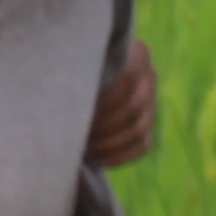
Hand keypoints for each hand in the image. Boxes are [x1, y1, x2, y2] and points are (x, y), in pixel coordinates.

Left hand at [86, 43, 157, 171]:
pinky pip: (142, 145)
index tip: (78, 113)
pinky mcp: (149, 122)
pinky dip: (121, 156)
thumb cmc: (76, 60)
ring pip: (138, 130)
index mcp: (136, 54)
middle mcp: (149, 76)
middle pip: (132, 108)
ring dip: (109, 144)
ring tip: (83, 150)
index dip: (104, 101)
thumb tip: (63, 95)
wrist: (88, 61)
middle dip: (103, 127)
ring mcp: (152, 101)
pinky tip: (98, 161)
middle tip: (76, 136)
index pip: (127, 80)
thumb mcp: (79, 56)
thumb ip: (78, 69)